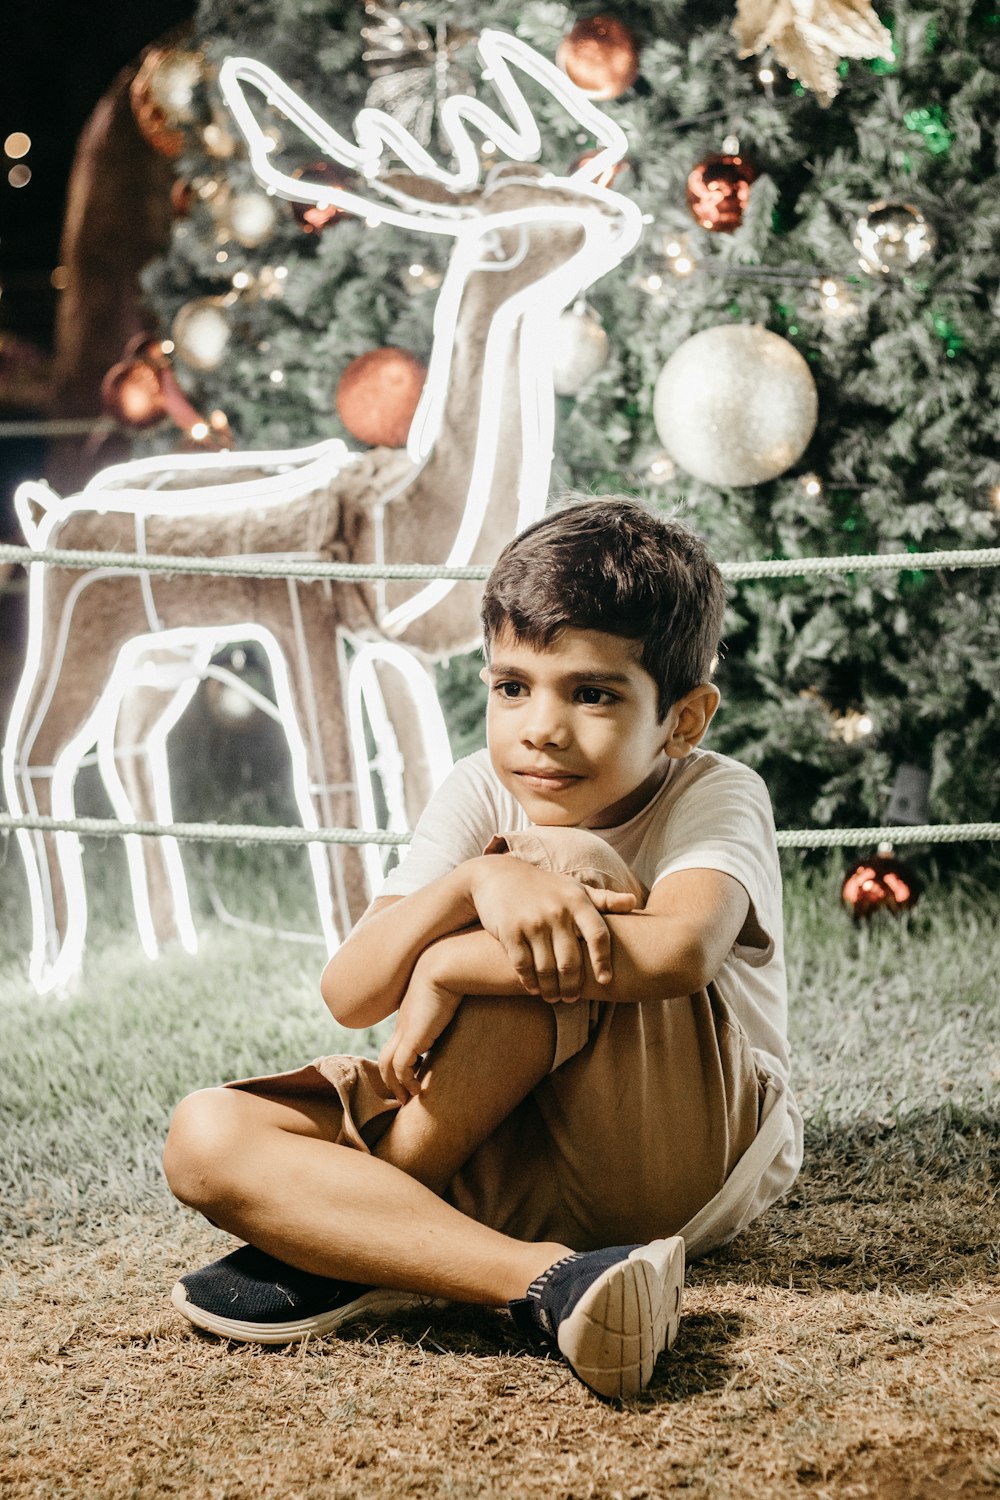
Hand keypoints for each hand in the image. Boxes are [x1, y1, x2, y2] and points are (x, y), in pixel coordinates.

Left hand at [378, 960, 461, 1102]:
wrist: (445, 966)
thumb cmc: (456, 975)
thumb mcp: (455, 993)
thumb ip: (458, 1004)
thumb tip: (481, 1005)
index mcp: (412, 1016)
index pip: (398, 1043)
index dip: (403, 1062)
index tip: (415, 1076)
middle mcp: (403, 1025)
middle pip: (386, 1056)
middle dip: (392, 1079)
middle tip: (403, 1096)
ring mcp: (404, 1031)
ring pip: (387, 1064)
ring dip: (395, 1084)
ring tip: (407, 1100)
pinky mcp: (411, 1038)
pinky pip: (400, 1066)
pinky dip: (405, 1080)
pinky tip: (417, 1089)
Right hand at [467, 855, 635, 1001]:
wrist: (498, 876)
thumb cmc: (544, 886)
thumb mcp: (574, 888)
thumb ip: (604, 899)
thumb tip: (634, 902)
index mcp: (577, 901)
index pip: (598, 936)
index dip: (603, 961)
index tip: (605, 980)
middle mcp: (556, 911)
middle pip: (571, 960)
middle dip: (572, 985)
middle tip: (572, 997)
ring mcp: (532, 922)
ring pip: (547, 968)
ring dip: (551, 988)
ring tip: (554, 997)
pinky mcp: (510, 931)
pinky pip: (523, 965)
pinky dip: (529, 981)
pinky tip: (534, 988)